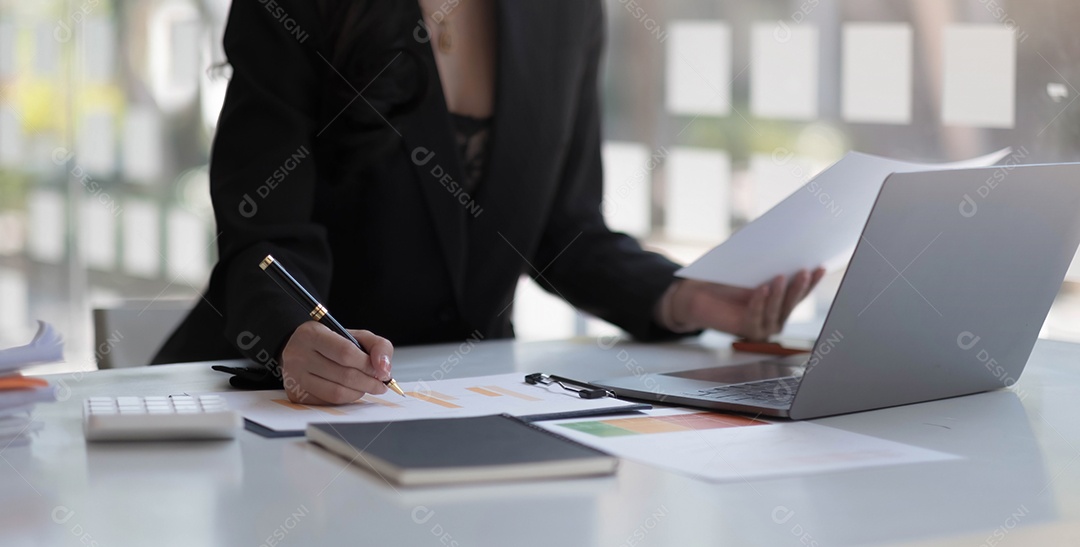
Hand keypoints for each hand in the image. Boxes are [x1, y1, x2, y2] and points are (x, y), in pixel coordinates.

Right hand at [280, 321, 393, 404]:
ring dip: (359, 392)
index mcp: (312, 334)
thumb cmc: (332, 343)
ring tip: (367, 387)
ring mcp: (295, 376)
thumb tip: (384, 369)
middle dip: (369, 382)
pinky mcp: (296, 394)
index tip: (381, 372)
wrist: (302, 351)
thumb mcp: (357, 336)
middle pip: (343, 375)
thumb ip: (378, 346)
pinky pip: (328, 402)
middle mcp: (298, 354)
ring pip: (336, 392)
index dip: (368, 365)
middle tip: (380, 385)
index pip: (346, 353)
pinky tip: (351, 391)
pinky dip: (346, 399)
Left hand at [667, 268, 825, 340]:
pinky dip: (759, 301)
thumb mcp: (747, 265)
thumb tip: (779, 235)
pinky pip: (756, 315)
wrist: (698, 296)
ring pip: (776, 310)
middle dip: (799, 286)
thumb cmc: (724, 279)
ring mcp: (764, 326)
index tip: (821, 266)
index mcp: (780, 301)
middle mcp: (776, 316)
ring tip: (780, 276)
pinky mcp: (749, 330)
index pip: (800, 292)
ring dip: (779, 293)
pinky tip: (761, 289)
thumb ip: (764, 256)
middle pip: (792, 302)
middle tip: (804, 270)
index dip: (812, 281)